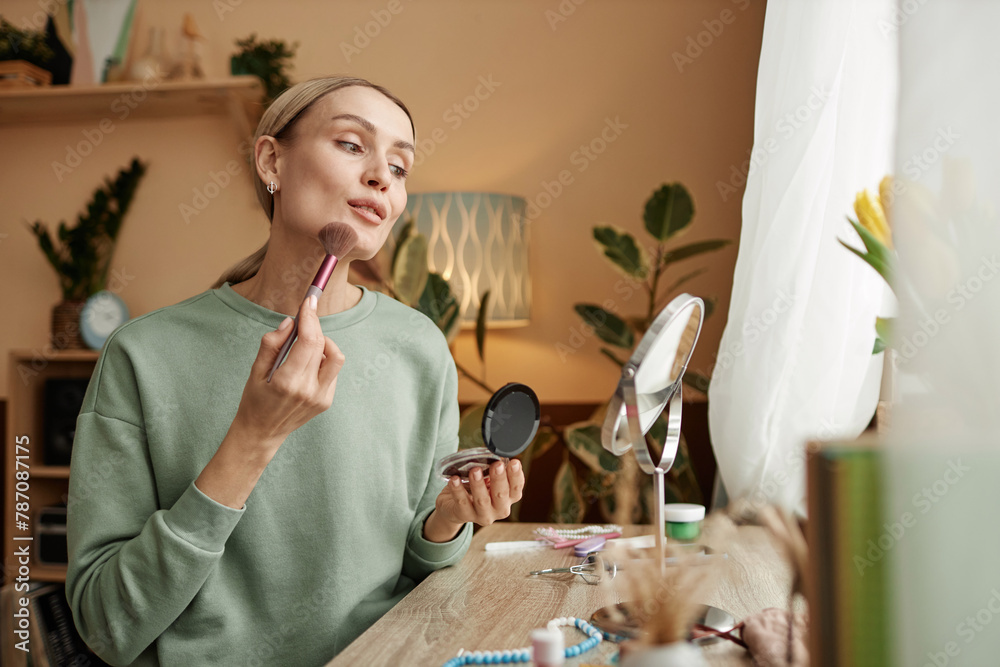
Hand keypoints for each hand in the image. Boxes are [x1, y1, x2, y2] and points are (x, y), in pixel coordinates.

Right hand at [232, 294, 344, 452]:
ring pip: (336, 357)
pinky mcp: (327, 401)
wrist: (261, 433)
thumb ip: (272, 343)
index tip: (308, 301)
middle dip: (315, 325)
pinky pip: (333, 371)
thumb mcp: (255, 370)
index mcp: (288, 381)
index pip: (310, 341)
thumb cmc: (254, 400)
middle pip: (324, 345)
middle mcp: (309, 390)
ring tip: (304, 347)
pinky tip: (306, 365)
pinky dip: (323, 360)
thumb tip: (291, 322)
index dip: (311, 317)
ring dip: (323, 344)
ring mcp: (321, 397)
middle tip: (305, 317)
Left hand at [431, 459, 524, 532]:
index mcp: (508, 498)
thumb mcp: (486, 477)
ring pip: (482, 500)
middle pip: (502, 495)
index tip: (514, 462)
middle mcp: (499, 509)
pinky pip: (461, 502)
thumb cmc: (475, 488)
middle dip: (499, 479)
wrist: (453, 506)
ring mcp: (483, 515)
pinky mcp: (465, 516)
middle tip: (497, 465)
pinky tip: (455, 479)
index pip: (516, 487)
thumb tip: (489, 449)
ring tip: (475, 470)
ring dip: (478, 485)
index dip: (516, 475)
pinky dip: (458, 490)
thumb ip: (491, 467)